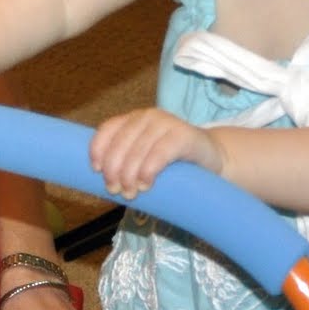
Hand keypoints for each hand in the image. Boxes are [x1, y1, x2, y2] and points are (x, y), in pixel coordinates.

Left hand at [90, 110, 220, 199]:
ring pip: (138, 150)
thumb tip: (102, 180)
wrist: (211, 158)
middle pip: (121, 143)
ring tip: (131, 193)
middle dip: (114, 170)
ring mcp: (167, 123)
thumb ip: (126, 159)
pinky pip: (160, 153)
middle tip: (115, 191)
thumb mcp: (145, 156)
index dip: (98, 150)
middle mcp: (148, 116)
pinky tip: (146, 185)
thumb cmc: (173, 161)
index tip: (96, 171)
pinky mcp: (184, 135)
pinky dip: (149, 171)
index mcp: (134, 119)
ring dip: (130, 175)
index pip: (108, 129)